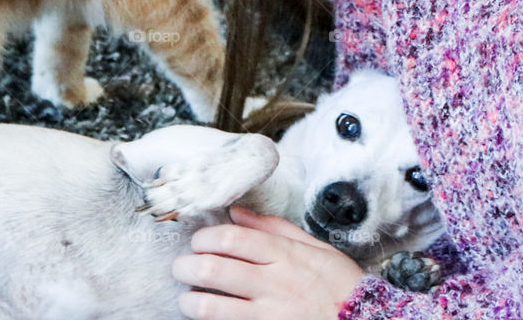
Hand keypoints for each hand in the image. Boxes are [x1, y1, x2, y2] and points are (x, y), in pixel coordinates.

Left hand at [171, 205, 365, 319]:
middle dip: (186, 266)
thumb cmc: (340, 285)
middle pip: (213, 268)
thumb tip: (238, 212)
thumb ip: (273, 228)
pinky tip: (207, 316)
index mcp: (284, 255)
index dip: (204, 238)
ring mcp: (268, 314)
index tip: (199, 241)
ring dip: (190, 300)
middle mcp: (273, 283)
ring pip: (210, 306)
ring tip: (188, 297)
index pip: (230, 239)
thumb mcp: (314, 247)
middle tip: (182, 267)